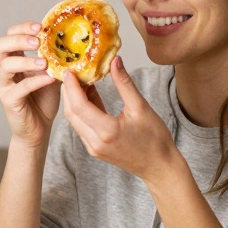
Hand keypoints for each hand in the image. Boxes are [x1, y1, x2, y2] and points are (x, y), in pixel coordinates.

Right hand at [0, 21, 59, 147]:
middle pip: (0, 46)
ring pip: (6, 66)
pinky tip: (50, 78)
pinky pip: (20, 87)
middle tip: (38, 41)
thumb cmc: (43, 98)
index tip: (41, 26)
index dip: (23, 28)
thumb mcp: (50, 71)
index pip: (10, 35)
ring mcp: (2, 85)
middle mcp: (2, 69)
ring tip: (45, 62)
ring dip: (26, 60)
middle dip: (19, 39)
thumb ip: (54, 56)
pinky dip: (36, 81)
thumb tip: (71, 39)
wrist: (39, 127)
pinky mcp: (8, 100)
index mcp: (12, 58)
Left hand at [59, 56, 180, 182]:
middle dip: (68, 92)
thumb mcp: (141, 107)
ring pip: (74, 121)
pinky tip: (88, 96)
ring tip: (79, 81)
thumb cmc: (155, 139)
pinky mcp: (95, 149)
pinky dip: (81, 111)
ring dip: (73, 101)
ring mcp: (93, 148)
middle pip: (72, 113)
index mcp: (108, 131)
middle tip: (71, 72)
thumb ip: (124, 83)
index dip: (72, 87)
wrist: (159, 166)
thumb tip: (115, 61)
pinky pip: (82, 127)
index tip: (69, 71)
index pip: (80, 106)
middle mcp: (96, 142)